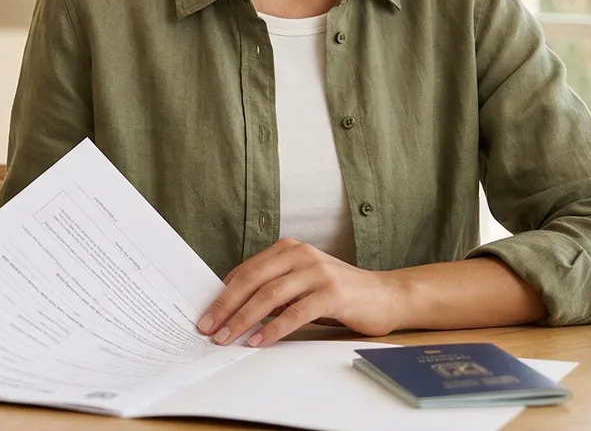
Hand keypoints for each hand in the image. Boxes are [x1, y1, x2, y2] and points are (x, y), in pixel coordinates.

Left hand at [196, 238, 404, 346]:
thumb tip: (232, 307)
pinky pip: (295, 312)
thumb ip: (272, 289)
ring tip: (227, 337)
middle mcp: (300, 255)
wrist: (385, 296)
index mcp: (288, 249)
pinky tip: (258, 340)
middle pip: (253, 280)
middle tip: (208, 327)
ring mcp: (317, 272)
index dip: (223, 293)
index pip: (246, 270)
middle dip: (226, 306)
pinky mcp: (332, 293)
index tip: (206, 313)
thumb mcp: (300, 284)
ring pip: (270, 295)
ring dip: (244, 319)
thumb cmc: (337, 294)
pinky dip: (274, 328)